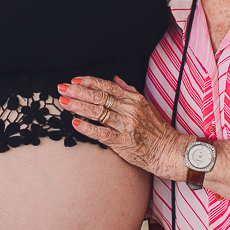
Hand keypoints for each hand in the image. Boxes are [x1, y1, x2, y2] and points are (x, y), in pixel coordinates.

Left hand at [58, 75, 187, 179]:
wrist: (168, 150)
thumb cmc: (156, 129)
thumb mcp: (145, 105)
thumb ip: (129, 90)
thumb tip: (115, 79)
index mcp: (133, 99)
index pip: (107, 87)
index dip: (89, 82)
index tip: (74, 80)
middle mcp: (129, 110)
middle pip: (98, 97)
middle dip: (78, 92)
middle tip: (62, 88)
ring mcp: (125, 126)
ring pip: (97, 113)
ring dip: (78, 106)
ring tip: (64, 102)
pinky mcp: (122, 142)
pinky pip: (101, 134)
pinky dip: (87, 128)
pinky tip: (76, 123)